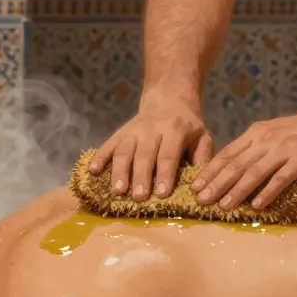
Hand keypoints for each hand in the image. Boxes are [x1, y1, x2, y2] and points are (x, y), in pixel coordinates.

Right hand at [88, 96, 213, 201]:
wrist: (168, 99)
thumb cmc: (188, 126)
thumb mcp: (202, 136)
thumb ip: (202, 158)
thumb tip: (200, 184)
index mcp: (174, 130)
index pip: (168, 154)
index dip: (165, 174)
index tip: (163, 194)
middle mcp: (151, 130)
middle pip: (144, 155)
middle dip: (141, 177)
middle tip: (140, 197)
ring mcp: (132, 131)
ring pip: (124, 151)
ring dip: (120, 171)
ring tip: (118, 191)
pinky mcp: (119, 133)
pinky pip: (107, 145)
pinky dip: (99, 157)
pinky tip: (93, 172)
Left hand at [191, 107, 296, 209]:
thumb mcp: (274, 133)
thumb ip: (257, 148)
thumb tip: (237, 168)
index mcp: (257, 134)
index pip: (228, 154)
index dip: (210, 171)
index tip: (195, 186)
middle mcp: (266, 141)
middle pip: (236, 164)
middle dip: (216, 184)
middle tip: (200, 200)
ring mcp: (284, 150)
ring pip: (254, 172)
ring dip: (236, 191)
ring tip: (223, 206)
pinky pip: (281, 178)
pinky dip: (267, 192)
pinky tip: (257, 205)